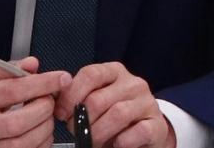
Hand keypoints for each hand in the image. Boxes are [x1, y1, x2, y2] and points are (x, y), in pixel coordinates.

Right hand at [0, 56, 71, 147]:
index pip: (11, 90)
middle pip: (17, 122)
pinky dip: (39, 145)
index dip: (41, 84)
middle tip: (50, 101)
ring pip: (21, 144)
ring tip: (46, 117)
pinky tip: (40, 133)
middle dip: (43, 109)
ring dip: (44, 129)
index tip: (63, 78)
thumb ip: (7, 69)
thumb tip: (33, 64)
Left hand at [57, 61, 176, 147]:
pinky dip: (122, 141)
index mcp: (115, 72)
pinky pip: (137, 131)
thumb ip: (79, 98)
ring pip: (117, 113)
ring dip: (98, 133)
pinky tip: (117, 143)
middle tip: (76, 132)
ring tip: (92, 142)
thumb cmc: (113, 118)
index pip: (91, 74)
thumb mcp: (96, 102)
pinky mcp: (157, 124)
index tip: (61, 114)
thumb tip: (56, 104)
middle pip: (99, 99)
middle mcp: (133, 83)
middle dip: (81, 121)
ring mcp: (147, 102)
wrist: (146, 133)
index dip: (71, 95)